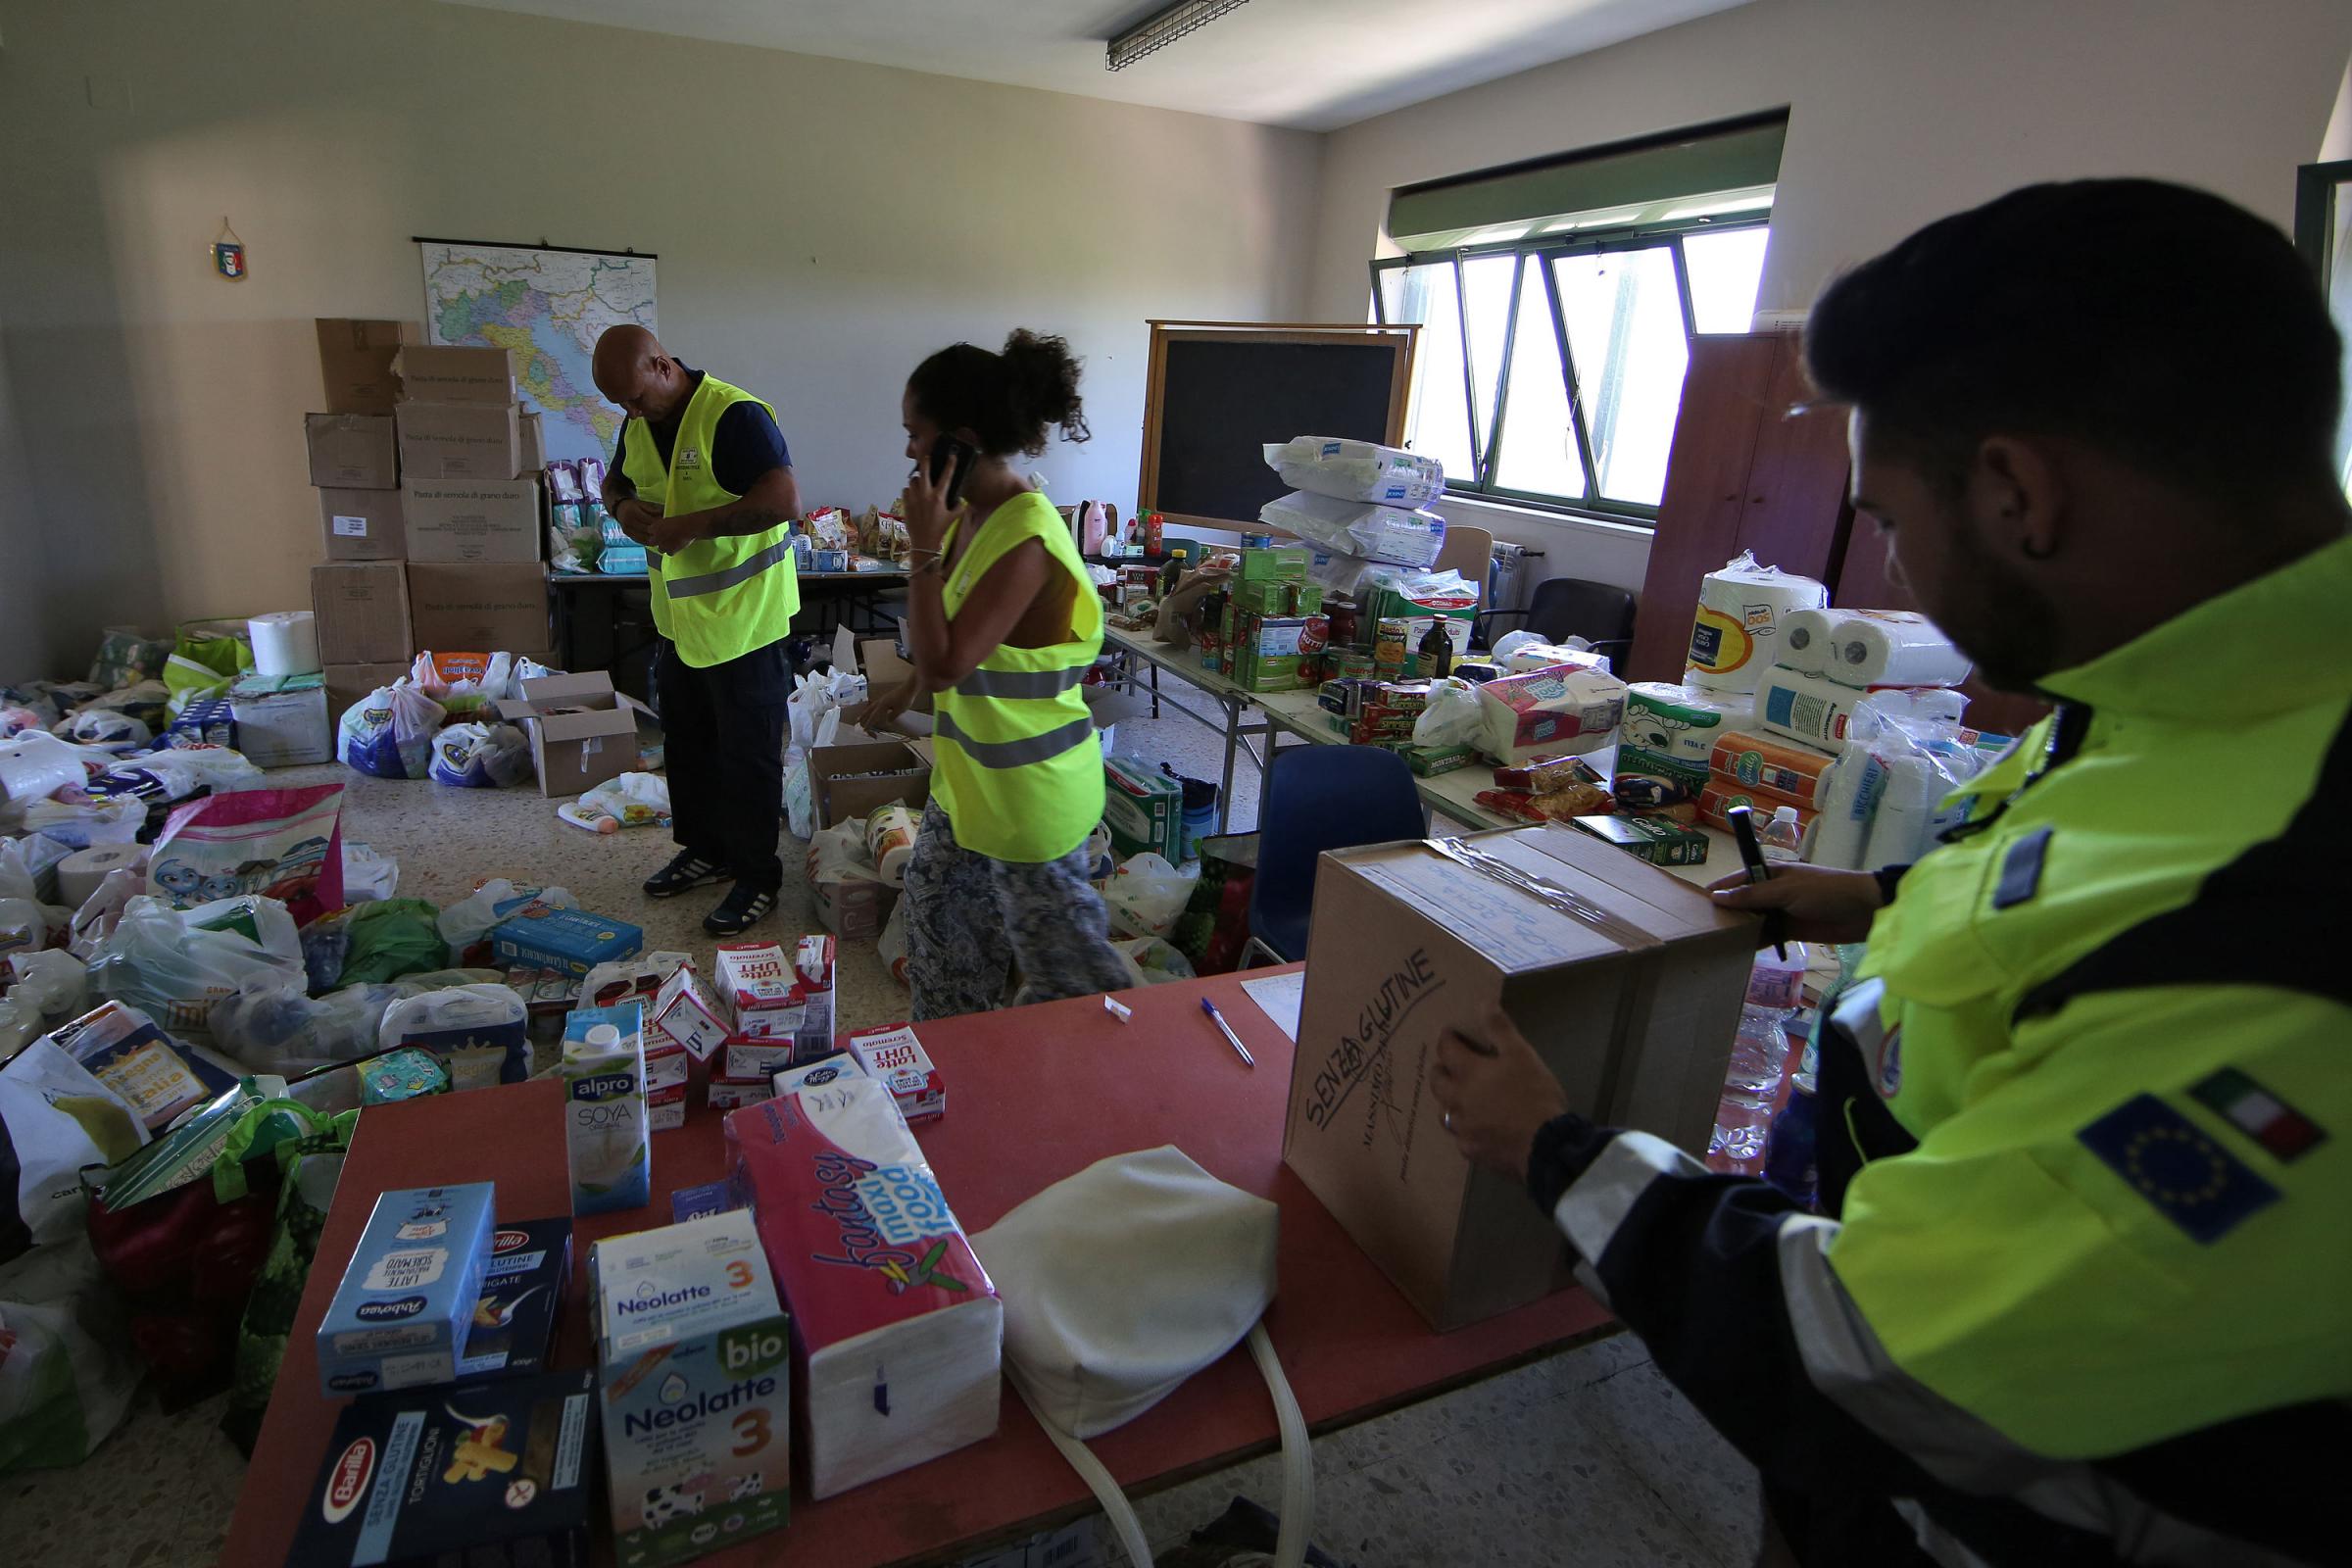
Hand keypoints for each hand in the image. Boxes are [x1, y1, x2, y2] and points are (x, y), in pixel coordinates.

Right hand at [612, 498, 663, 545]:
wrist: (620, 509)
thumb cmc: (634, 505)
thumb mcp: (642, 504)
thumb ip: (652, 509)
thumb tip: (663, 513)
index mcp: (633, 512)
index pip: (648, 520)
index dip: (658, 524)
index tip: (667, 525)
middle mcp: (628, 522)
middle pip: (646, 530)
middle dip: (657, 532)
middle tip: (667, 534)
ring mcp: (627, 529)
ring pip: (643, 538)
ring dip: (653, 540)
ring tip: (663, 539)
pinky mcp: (627, 534)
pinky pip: (639, 541)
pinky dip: (648, 542)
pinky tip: (655, 541)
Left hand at [644, 509, 712, 553]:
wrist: (689, 527)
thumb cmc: (680, 521)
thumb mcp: (667, 520)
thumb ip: (661, 525)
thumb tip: (659, 529)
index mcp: (654, 527)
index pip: (649, 531)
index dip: (654, 532)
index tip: (659, 531)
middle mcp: (656, 537)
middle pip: (651, 542)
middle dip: (656, 541)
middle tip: (663, 538)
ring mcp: (663, 545)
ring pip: (660, 549)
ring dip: (664, 547)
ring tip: (671, 543)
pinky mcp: (670, 551)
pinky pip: (668, 553)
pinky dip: (672, 551)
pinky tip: (676, 546)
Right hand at [859, 676, 918, 733]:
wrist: (909, 687)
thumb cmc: (905, 699)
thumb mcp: (900, 710)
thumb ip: (892, 716)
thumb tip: (887, 721)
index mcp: (882, 705)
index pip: (873, 717)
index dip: (869, 724)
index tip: (866, 730)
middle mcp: (880, 702)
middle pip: (868, 711)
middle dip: (863, 717)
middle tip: (858, 723)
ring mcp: (882, 699)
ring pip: (871, 707)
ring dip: (865, 713)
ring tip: (860, 717)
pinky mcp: (885, 698)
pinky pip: (875, 705)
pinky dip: (871, 709)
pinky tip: (873, 711)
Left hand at [902, 449, 961, 550]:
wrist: (924, 541)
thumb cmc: (940, 530)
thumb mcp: (953, 518)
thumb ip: (959, 507)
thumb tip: (961, 501)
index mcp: (939, 497)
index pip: (946, 476)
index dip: (950, 464)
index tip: (951, 456)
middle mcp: (925, 495)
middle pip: (924, 471)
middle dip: (925, 462)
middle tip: (926, 458)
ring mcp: (914, 498)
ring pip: (913, 480)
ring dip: (917, 480)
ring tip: (920, 482)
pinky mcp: (906, 504)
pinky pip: (905, 490)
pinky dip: (909, 490)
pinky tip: (913, 494)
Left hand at [1429, 1007, 1569, 1183]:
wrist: (1545, 1146)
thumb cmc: (1534, 1095)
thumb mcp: (1521, 1055)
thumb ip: (1499, 1028)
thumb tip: (1482, 1001)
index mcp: (1468, 1073)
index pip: (1446, 1050)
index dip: (1447, 1039)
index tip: (1450, 1034)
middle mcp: (1457, 1100)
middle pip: (1436, 1081)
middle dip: (1440, 1069)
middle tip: (1449, 1065)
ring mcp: (1463, 1129)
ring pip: (1444, 1112)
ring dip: (1449, 1101)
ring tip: (1460, 1097)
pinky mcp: (1472, 1152)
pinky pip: (1461, 1137)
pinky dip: (1466, 1129)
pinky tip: (1476, 1129)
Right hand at [1706, 865, 1883, 944]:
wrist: (1864, 911)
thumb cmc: (1826, 891)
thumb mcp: (1786, 889)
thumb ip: (1752, 895)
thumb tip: (1718, 898)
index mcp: (1771, 873)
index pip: (1737, 880)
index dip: (1719, 890)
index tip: (1696, 904)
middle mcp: (1774, 892)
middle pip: (1743, 902)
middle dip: (1726, 912)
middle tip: (1701, 928)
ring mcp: (1782, 912)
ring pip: (1754, 920)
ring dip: (1740, 929)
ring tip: (1716, 942)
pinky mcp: (1792, 931)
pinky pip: (1768, 936)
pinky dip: (1755, 942)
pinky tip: (1739, 951)